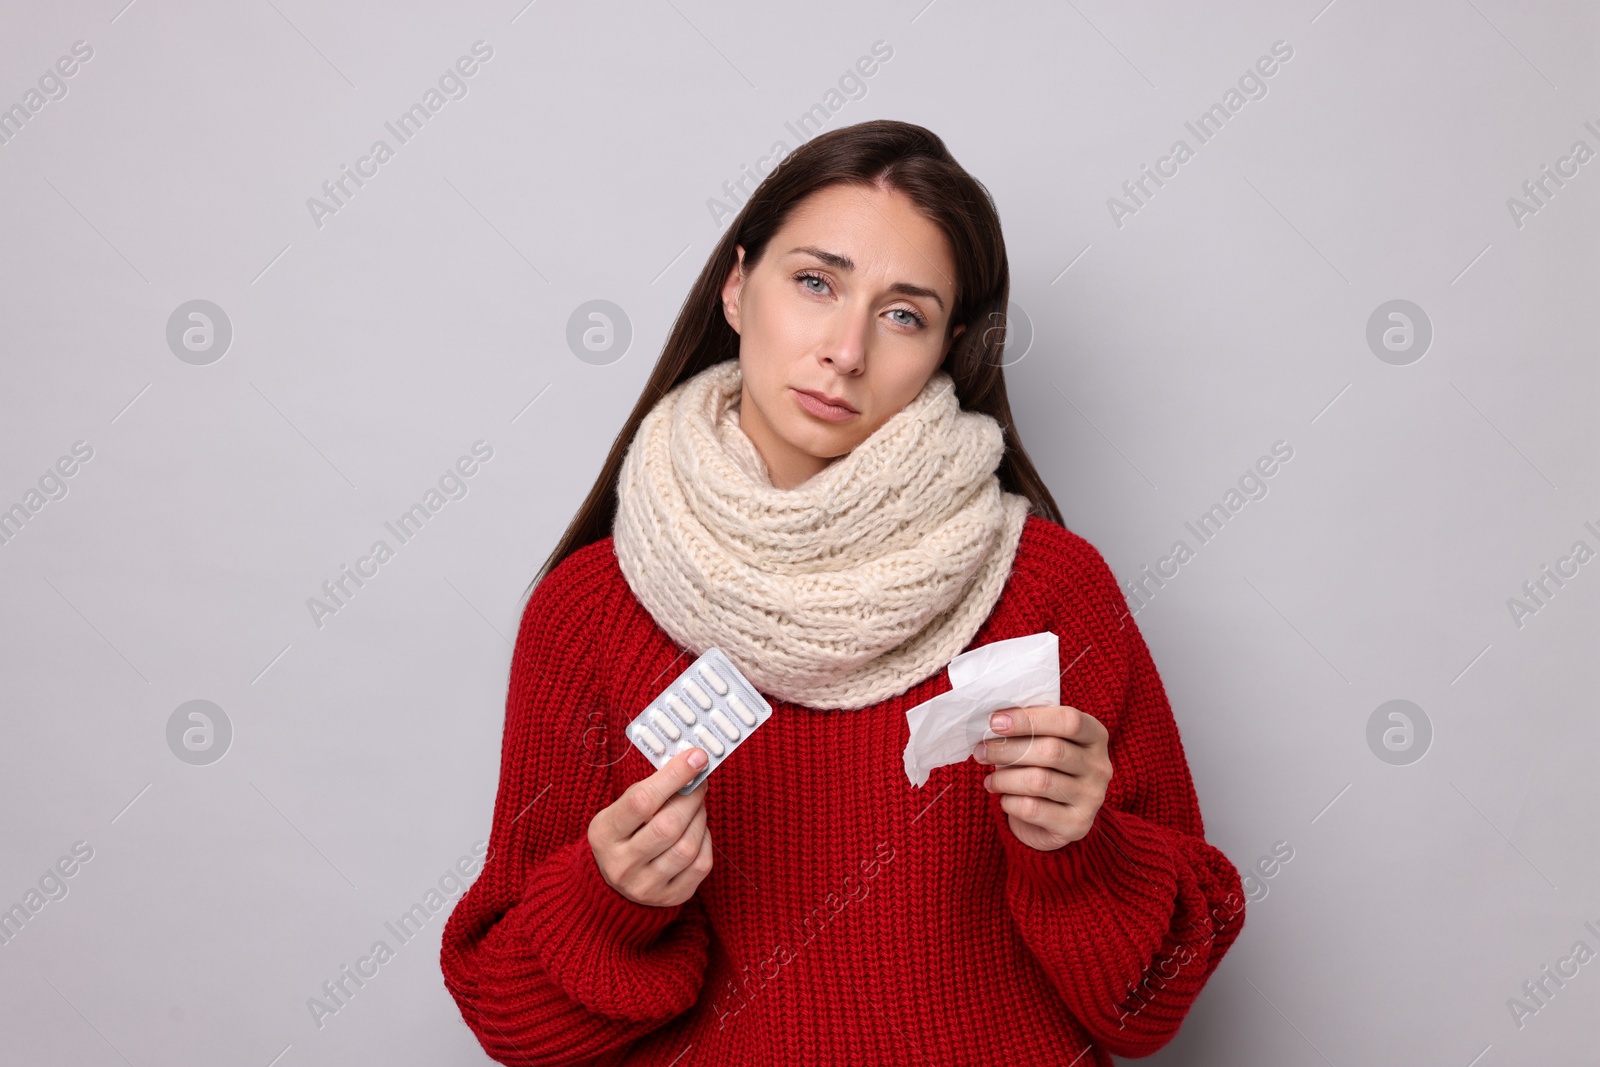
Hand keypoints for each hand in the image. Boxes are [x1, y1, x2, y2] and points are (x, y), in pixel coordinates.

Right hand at [588, 747, 712, 906]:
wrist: (614, 883)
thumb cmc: (624, 833)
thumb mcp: (621, 809)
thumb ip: (651, 789)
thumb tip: (692, 764)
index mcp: (604, 834)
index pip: (641, 802)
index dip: (673, 776)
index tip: (696, 757)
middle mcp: (621, 865)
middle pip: (668, 826)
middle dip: (691, 797)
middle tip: (699, 781)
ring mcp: (646, 886)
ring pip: (687, 847)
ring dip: (700, 817)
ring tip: (697, 805)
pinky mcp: (671, 897)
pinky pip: (701, 864)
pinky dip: (705, 840)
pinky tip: (697, 830)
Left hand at [972, 706, 1111, 851]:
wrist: (1055, 821)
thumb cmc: (1043, 769)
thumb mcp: (1042, 742)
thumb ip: (1028, 729)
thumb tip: (995, 722)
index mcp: (1095, 736)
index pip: (1068, 721)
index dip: (1029, 719)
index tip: (995, 722)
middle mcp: (1100, 766)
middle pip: (1052, 750)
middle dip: (1007, 750)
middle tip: (981, 752)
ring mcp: (1092, 798)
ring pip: (1039, 781)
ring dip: (1005, 778)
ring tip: (990, 780)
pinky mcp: (1077, 825)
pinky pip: (1033, 809)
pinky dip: (1010, 803)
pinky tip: (1004, 799)